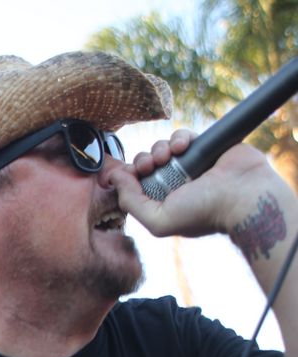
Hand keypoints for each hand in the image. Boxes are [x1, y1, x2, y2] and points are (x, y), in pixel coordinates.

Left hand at [107, 128, 280, 240]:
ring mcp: (187, 166)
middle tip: (150, 165)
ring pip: (160, 148)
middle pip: (144, 165)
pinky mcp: (201, 148)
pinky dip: (178, 138)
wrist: (242, 194)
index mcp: (161, 204)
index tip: (125, 173)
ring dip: (158, 148)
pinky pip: (180, 136)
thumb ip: (132, 204)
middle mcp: (173, 186)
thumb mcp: (159, 220)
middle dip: (142, 161)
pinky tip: (182, 147)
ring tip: (168, 156)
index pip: (134, 186)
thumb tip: (114, 180)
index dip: (126, 177)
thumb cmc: (204, 212)